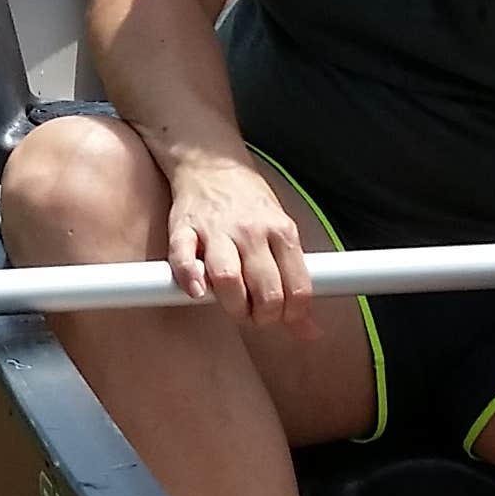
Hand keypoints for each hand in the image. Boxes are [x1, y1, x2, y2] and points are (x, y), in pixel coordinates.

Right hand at [161, 152, 316, 327]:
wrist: (211, 163)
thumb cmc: (249, 204)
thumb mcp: (281, 234)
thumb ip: (295, 281)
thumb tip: (311, 333)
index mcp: (281, 231)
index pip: (297, 288)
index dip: (292, 315)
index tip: (282, 319)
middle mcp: (251, 231)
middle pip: (266, 289)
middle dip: (262, 317)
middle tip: (255, 317)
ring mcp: (217, 230)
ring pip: (227, 277)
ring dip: (232, 305)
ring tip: (232, 308)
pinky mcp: (184, 228)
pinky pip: (182, 258)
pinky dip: (189, 279)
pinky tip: (196, 291)